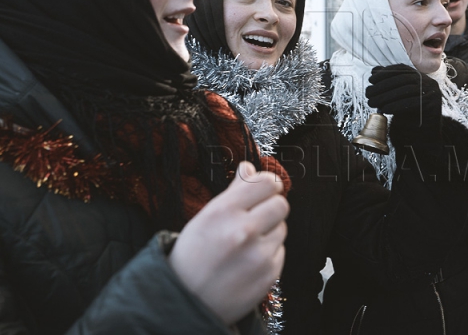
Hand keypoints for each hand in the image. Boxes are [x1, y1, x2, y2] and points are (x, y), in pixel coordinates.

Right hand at [169, 161, 288, 325]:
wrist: (185, 301)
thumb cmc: (193, 255)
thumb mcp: (206, 217)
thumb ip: (233, 192)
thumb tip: (249, 167)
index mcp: (224, 211)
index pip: (266, 183)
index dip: (269, 184)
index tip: (266, 189)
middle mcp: (243, 231)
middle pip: (281, 204)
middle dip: (271, 207)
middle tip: (257, 216)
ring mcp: (258, 254)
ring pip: (282, 228)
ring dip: (269, 232)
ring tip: (246, 244)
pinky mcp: (270, 274)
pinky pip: (280, 251)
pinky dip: (268, 253)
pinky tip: (248, 261)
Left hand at [366, 64, 441, 129]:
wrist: (425, 134)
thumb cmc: (410, 115)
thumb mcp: (398, 97)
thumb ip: (388, 84)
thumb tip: (375, 71)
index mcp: (420, 77)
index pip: (402, 69)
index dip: (385, 73)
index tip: (371, 80)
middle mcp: (428, 82)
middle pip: (403, 79)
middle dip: (383, 86)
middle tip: (369, 93)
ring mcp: (432, 93)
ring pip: (407, 90)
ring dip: (386, 96)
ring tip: (373, 102)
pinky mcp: (433, 105)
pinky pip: (412, 103)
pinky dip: (396, 105)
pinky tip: (384, 110)